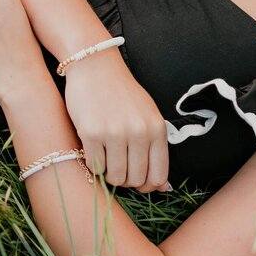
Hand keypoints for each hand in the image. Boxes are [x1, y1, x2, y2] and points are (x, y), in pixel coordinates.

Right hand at [61, 54, 169, 192]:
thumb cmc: (124, 95)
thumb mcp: (148, 117)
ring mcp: (115, 133)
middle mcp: (139, 132)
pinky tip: (94, 150)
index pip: (158, 176)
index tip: (138, 183)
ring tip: (106, 158)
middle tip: (118, 167)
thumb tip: (164, 188)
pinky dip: (94, 164)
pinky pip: (95, 166)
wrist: (96, 67)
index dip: (148, 187)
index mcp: (157, 129)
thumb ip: (156, 150)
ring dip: (109, 175)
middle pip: (135, 180)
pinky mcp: (91, 133)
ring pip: (115, 177)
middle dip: (126, 181)